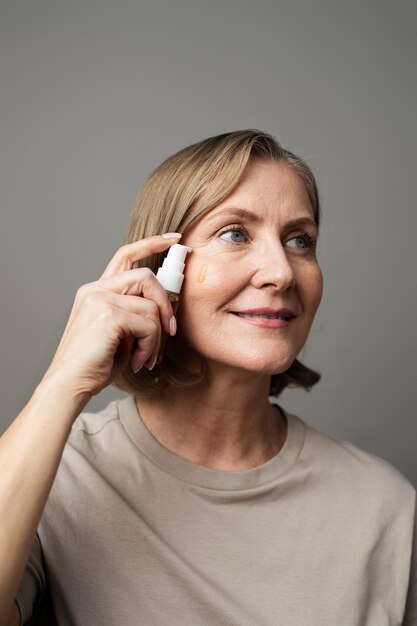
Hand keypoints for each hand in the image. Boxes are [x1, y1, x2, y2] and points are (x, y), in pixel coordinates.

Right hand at [42, 234, 180, 397]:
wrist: (69, 385)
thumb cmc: (93, 364)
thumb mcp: (117, 333)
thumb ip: (134, 315)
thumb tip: (164, 312)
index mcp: (96, 291)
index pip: (125, 255)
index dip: (151, 243)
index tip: (173, 238)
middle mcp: (95, 290)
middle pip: (146, 276)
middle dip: (166, 303)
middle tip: (171, 331)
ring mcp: (99, 300)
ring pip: (151, 306)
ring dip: (156, 337)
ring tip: (146, 357)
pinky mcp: (108, 316)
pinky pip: (149, 325)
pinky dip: (150, 346)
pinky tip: (138, 362)